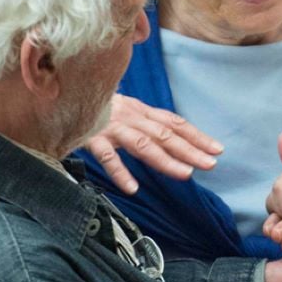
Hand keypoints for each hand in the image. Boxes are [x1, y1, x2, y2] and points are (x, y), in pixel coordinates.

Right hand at [84, 94, 221, 193]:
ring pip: (143, 144)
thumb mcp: (125, 111)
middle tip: (211, 164)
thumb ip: (146, 123)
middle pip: (165, 134)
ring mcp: (111, 127)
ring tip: (185, 174)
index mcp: (140, 110)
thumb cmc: (97, 109)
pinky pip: (107, 156)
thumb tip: (174, 138)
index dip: (196, 136)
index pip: (174, 123)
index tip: (218, 149)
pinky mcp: (91, 137)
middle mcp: (130, 117)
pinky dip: (119, 171)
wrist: (63, 93)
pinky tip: (132, 188)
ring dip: (165, 160)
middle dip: (190, 150)